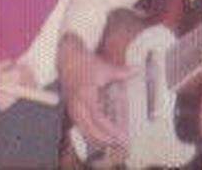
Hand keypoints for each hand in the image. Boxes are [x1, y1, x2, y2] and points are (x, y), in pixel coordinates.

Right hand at [58, 34, 129, 149]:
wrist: (66, 57)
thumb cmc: (83, 62)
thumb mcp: (103, 67)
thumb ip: (120, 72)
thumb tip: (135, 71)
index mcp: (86, 95)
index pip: (98, 119)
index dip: (110, 130)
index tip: (122, 136)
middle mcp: (77, 104)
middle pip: (90, 130)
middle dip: (106, 140)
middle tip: (121, 143)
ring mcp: (73, 107)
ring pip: (83, 130)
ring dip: (98, 140)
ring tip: (112, 143)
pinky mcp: (71, 108)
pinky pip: (79, 126)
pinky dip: (89, 134)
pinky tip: (98, 138)